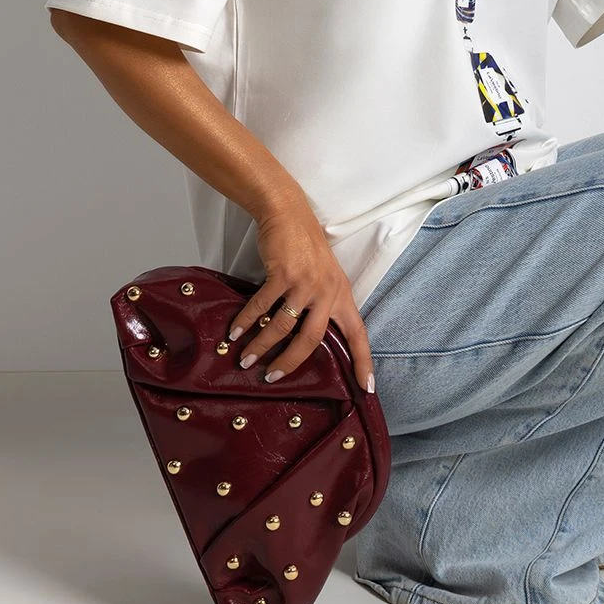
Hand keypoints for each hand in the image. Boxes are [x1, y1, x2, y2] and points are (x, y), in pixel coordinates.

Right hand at [225, 189, 375, 391]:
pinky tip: (235, 332)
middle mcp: (328, 292)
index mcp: (342, 295)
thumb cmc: (305, 249)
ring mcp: (306, 283)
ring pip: (282, 326)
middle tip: (272, 377)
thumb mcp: (325, 278)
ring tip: (245, 359)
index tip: (368, 389)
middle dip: (290, 363)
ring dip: (261, 346)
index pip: (359, 334)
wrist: (289, 214)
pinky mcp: (284, 273)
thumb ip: (321, 306)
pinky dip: (246, 321)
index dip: (364, 362)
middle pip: (312, 340)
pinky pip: (262, 306)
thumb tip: (304, 342)